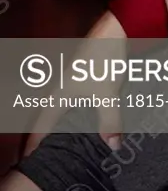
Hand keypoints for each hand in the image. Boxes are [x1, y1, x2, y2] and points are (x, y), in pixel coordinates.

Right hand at [23, 11, 124, 154]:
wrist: (114, 31)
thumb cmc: (104, 62)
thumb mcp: (108, 95)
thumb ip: (110, 121)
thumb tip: (113, 146)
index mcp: (57, 96)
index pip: (40, 125)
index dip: (34, 143)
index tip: (30, 159)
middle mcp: (58, 89)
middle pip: (46, 117)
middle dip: (45, 135)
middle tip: (45, 155)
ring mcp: (69, 81)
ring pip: (59, 108)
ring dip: (59, 123)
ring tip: (62, 141)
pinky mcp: (82, 75)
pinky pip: (71, 100)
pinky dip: (72, 112)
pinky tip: (82, 118)